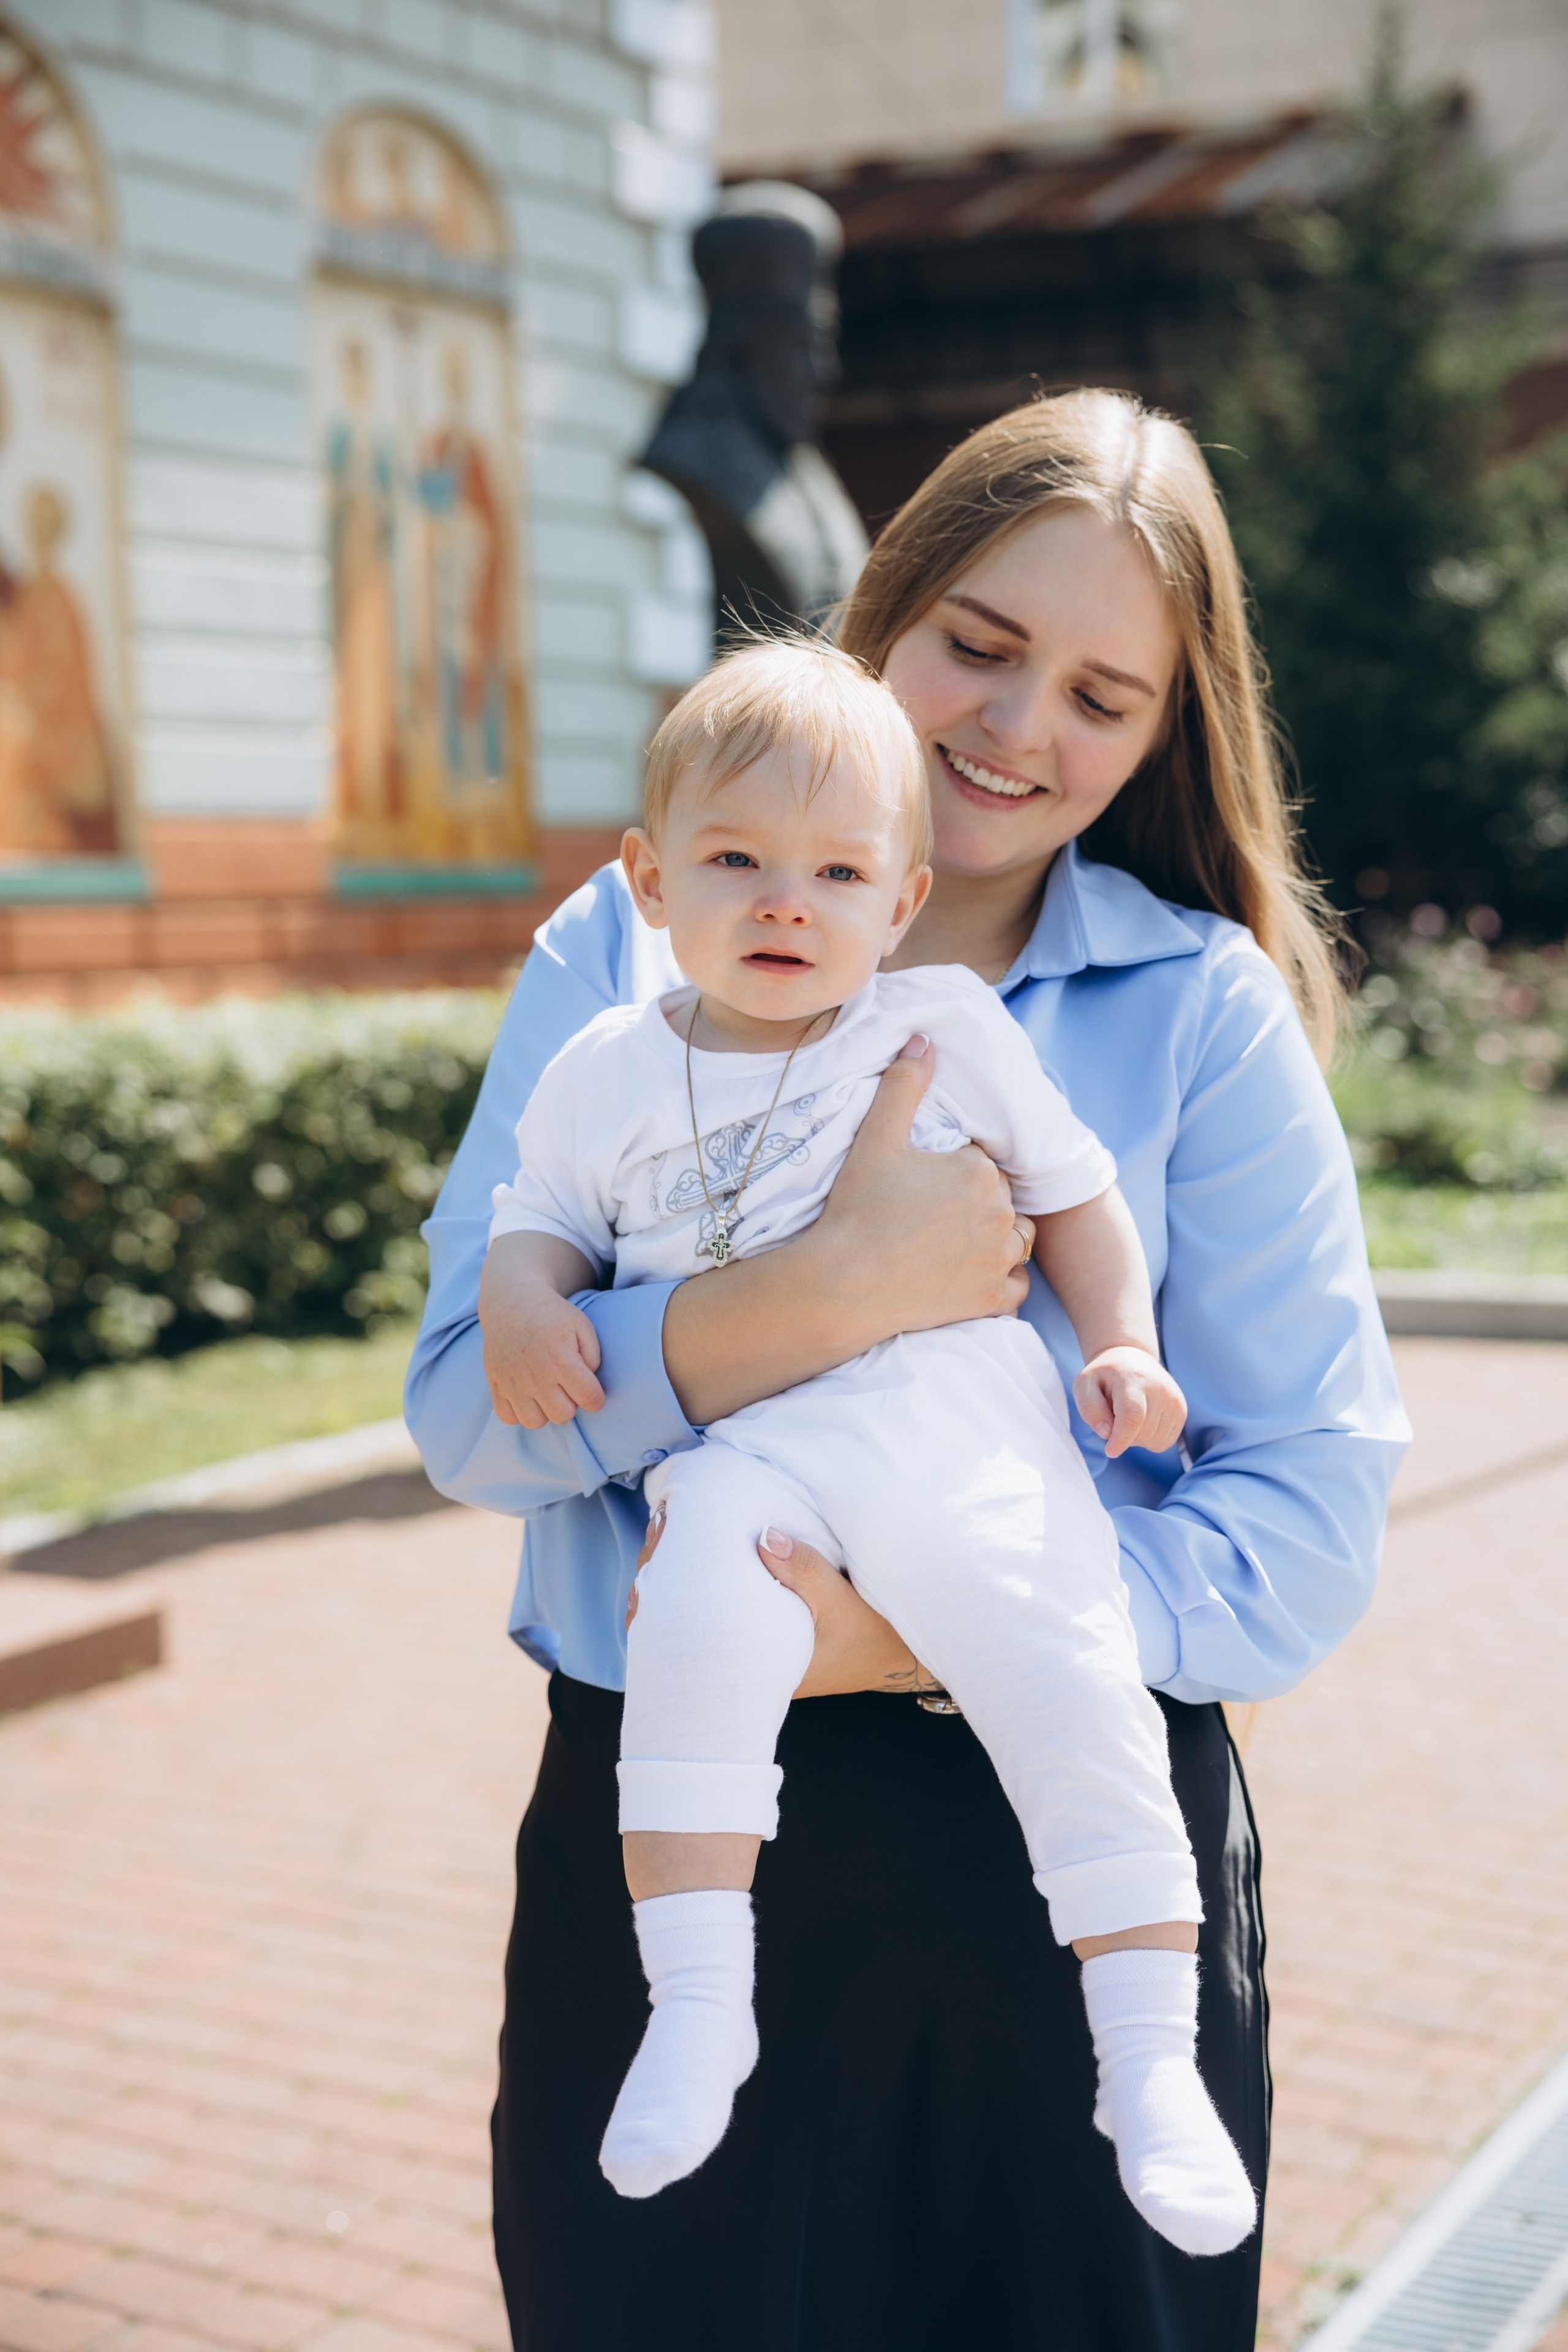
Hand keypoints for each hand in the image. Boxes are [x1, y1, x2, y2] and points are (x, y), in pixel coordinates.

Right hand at [480, 1272, 604, 1428]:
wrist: (511, 1302)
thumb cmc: (552, 1315)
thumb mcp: (583, 1327)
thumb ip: (594, 1358)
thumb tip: (588, 1385)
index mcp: (561, 1360)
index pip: (590, 1400)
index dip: (596, 1398)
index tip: (591, 1390)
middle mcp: (535, 1375)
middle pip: (563, 1415)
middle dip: (571, 1404)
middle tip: (567, 1385)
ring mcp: (511, 1381)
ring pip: (535, 1422)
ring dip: (545, 1411)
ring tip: (547, 1392)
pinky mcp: (495, 1384)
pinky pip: (508, 1417)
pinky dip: (519, 1412)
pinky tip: (527, 1395)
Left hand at [626, 1512, 922, 1697]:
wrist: (894, 1656)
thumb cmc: (870, 1636)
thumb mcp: (843, 1602)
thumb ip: (806, 1569)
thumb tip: (764, 1535)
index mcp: (751, 1668)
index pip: (686, 1636)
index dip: (662, 1589)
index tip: (660, 1539)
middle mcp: (739, 1665)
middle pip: (679, 1621)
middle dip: (663, 1572)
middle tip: (660, 1524)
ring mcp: (745, 1651)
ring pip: (692, 1613)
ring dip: (680, 1573)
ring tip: (669, 1528)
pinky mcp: (756, 1634)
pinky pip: (714, 1608)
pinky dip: (701, 1579)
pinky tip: (695, 1548)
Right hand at [812, 1035, 1033, 1336]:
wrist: (844, 1283)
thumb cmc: (857, 1210)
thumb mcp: (876, 1139)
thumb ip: (903, 1087)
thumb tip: (922, 1040)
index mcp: (979, 1171)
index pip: (981, 1163)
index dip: (953, 1173)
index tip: (922, 1187)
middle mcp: (1001, 1213)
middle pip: (1001, 1200)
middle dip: (977, 1204)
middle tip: (931, 1217)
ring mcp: (999, 1258)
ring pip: (1018, 1239)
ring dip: (997, 1238)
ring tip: (956, 1242)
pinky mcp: (992, 1298)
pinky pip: (1017, 1286)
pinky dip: (1001, 1281)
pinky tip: (970, 1275)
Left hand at [1074, 1346, 1185, 1458]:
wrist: (1132, 1359)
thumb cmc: (1105, 1376)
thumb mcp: (1084, 1385)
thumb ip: (1090, 1409)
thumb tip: (1107, 1433)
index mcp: (1133, 1379)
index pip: (1133, 1415)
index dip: (1122, 1438)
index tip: (1110, 1451)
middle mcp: (1159, 1388)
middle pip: (1143, 1433)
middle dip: (1124, 1436)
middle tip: (1115, 1415)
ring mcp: (1174, 1399)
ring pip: (1155, 1441)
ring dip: (1137, 1438)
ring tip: (1130, 1415)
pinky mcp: (1181, 1410)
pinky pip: (1165, 1442)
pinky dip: (1150, 1439)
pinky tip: (1142, 1420)